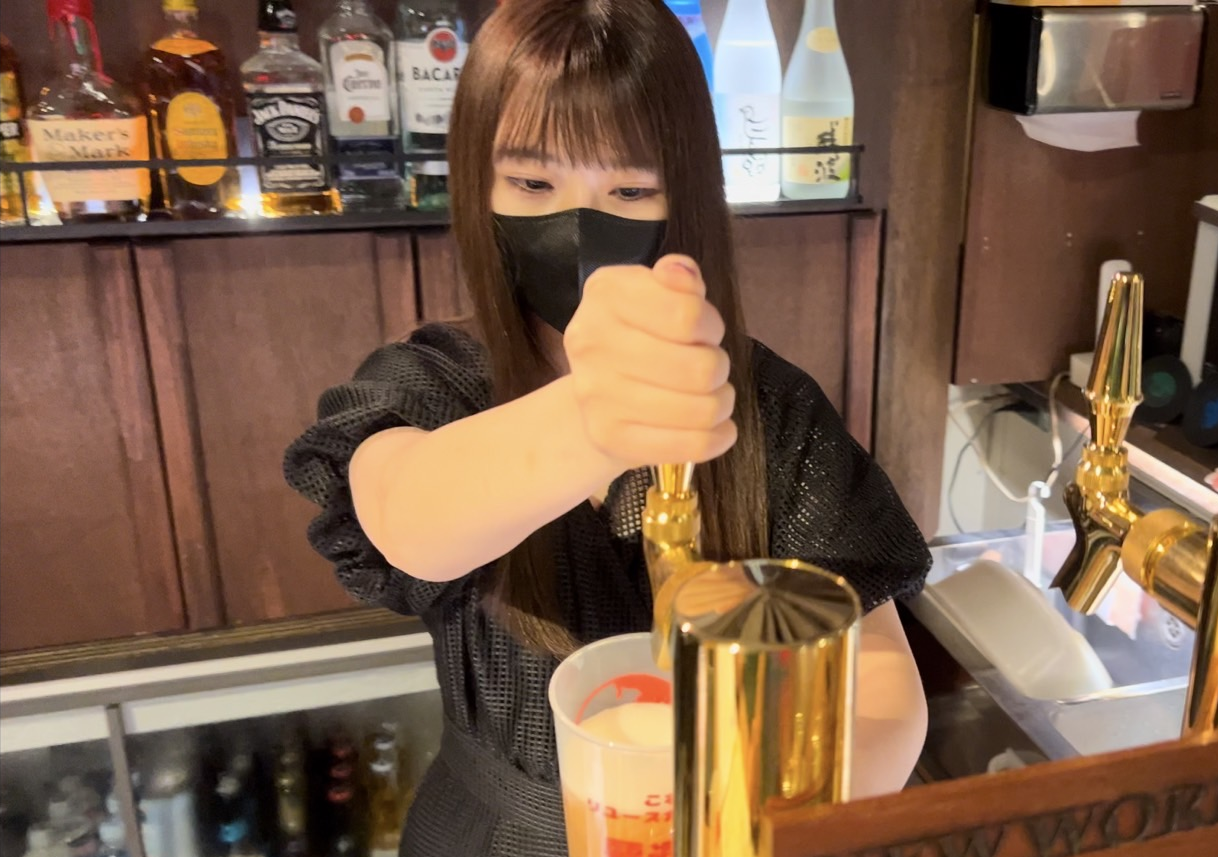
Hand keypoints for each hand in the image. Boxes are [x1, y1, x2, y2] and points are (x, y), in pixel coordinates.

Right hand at [564, 254, 737, 468]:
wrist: (596, 390)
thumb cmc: (641, 334)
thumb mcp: (658, 293)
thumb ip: (679, 280)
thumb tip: (680, 274)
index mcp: (605, 293)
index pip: (688, 315)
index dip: (710, 325)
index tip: (703, 332)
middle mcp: (590, 341)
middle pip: (699, 367)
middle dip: (718, 367)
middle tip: (709, 368)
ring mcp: (596, 394)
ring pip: (701, 408)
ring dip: (720, 403)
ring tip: (711, 397)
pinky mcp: (609, 437)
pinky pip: (690, 445)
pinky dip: (717, 438)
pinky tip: (716, 429)